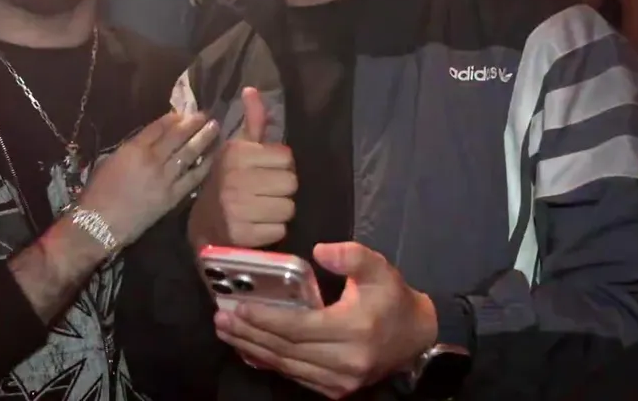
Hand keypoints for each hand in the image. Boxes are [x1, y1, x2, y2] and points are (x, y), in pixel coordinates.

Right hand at [77, 113, 219, 246]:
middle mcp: (153, 159)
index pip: (159, 127)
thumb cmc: (97, 192)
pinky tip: (213, 157)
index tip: (184, 112)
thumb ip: (130, 149)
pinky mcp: (172, 196)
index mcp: (134, 148)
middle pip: (178, 136)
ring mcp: (165, 178)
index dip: (173, 118)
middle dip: (193, 123)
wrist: (100, 224)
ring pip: (189, 153)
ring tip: (214, 128)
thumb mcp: (109, 161)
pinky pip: (193, 178)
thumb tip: (147, 143)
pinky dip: (204, 166)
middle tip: (206, 115)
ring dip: (203, 139)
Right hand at [188, 87, 295, 248]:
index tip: (264, 170)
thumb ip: (252, 121)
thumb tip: (252, 89)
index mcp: (236, 153)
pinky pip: (280, 230)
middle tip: (265, 191)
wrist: (203, 224)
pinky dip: (272, 230)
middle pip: (291, 183)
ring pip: (289, 208)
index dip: (279, 165)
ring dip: (278, 211)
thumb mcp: (236, 149)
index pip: (286, 157)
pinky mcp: (242, 234)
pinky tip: (257, 225)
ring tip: (261, 208)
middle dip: (281, 189)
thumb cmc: (226, 181)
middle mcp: (236, 178)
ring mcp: (238, 208)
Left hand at [214, 242, 438, 398]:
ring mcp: (339, 381)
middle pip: (286, 349)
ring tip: (227, 331)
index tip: (238, 307)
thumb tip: (319, 251)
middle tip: (221, 319)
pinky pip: (295, 376)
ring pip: (287, 366)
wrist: (416, 338)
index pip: (299, 327)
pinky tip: (248, 349)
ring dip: (253, 349)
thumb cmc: (392, 299)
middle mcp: (345, 361)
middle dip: (250, 334)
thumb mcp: (379, 269)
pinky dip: (269, 362)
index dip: (266, 319)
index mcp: (354, 330)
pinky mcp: (335, 390)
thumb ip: (351, 256)